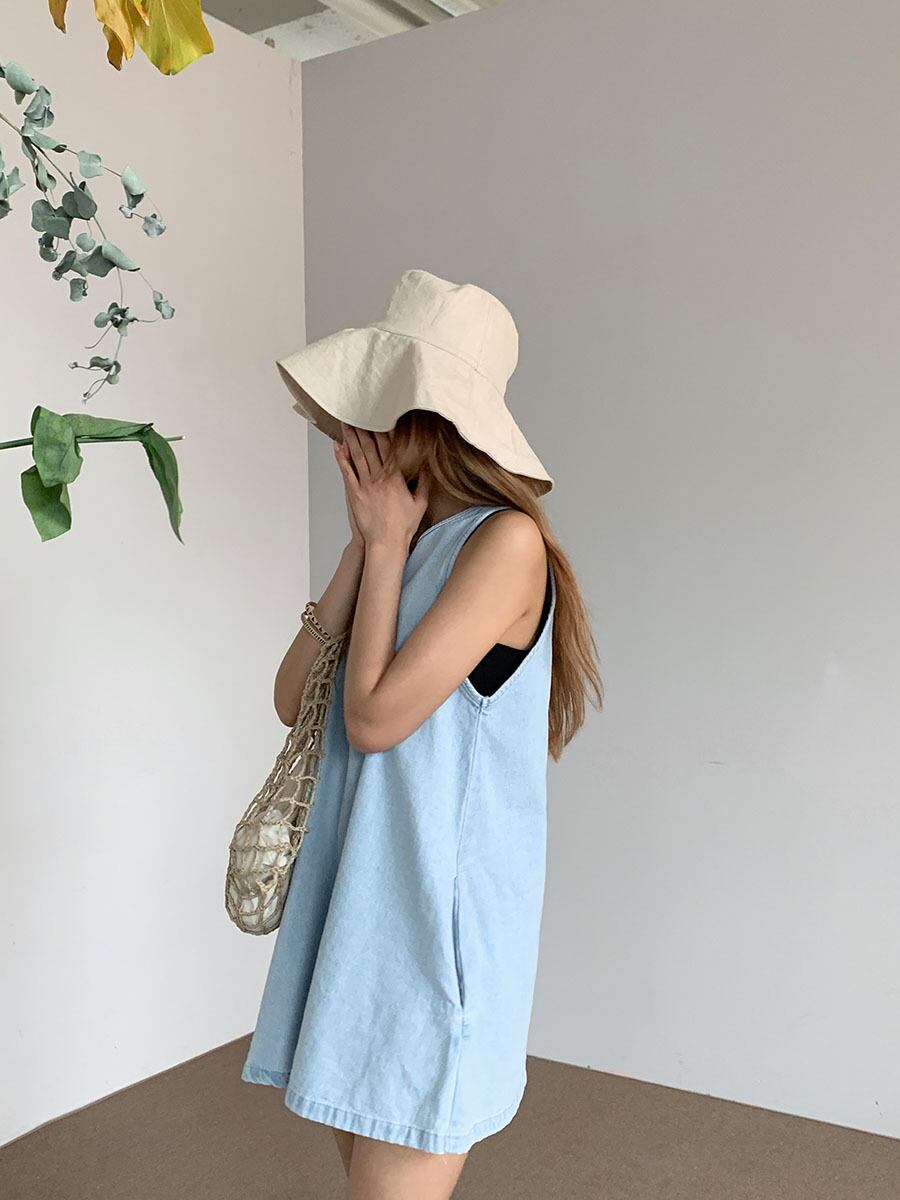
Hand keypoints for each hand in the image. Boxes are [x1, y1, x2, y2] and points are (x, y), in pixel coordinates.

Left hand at [335, 421, 428, 551]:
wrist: (385, 543)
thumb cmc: (403, 526)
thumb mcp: (420, 503)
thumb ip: (423, 483)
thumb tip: (426, 466)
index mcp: (395, 478)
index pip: (388, 448)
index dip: (382, 431)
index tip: (378, 417)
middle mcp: (378, 478)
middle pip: (369, 447)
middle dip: (363, 428)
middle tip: (357, 413)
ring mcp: (364, 485)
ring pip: (356, 455)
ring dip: (351, 437)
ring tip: (346, 423)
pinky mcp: (354, 493)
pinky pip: (346, 471)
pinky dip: (341, 457)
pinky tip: (338, 446)